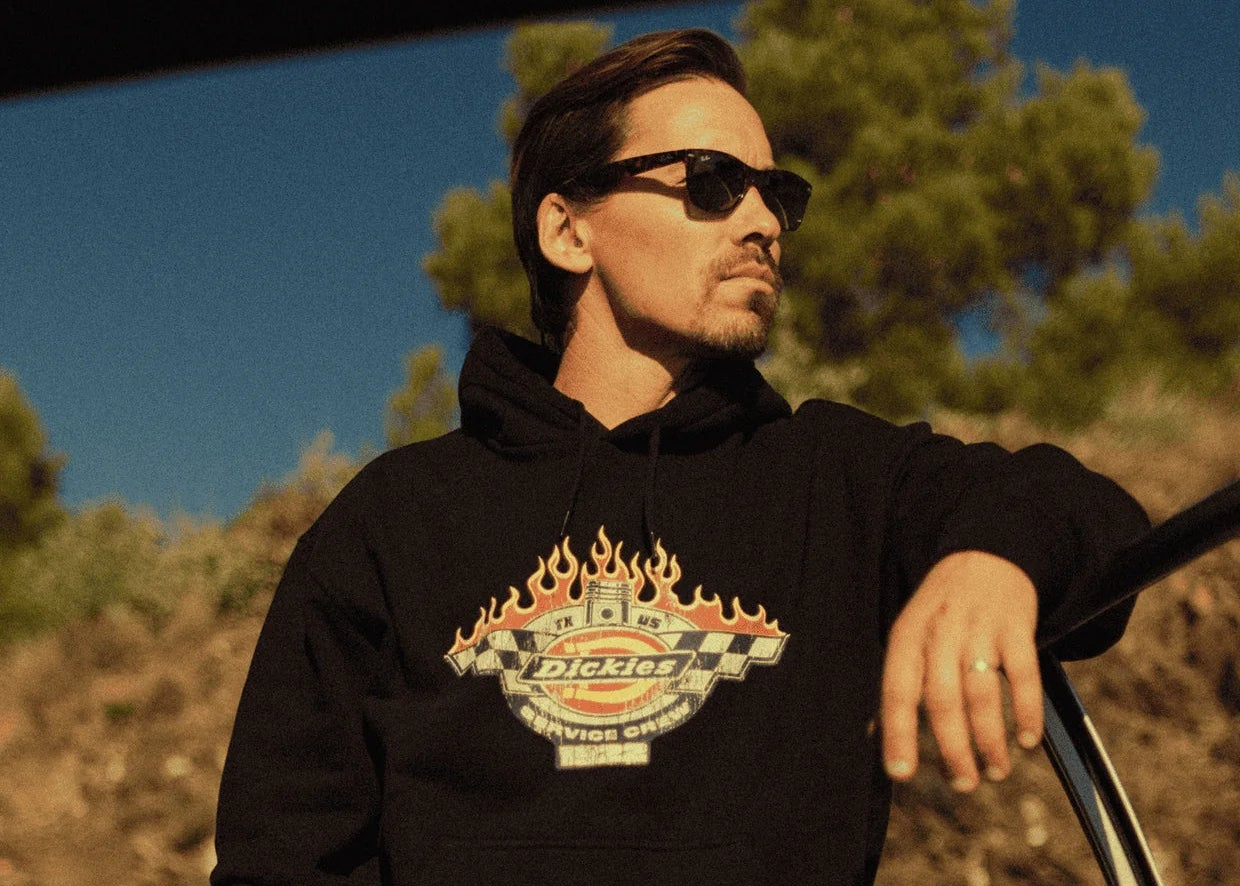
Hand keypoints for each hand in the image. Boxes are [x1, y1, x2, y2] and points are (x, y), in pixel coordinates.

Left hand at [880, 550, 1042, 790]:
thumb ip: (899, 682)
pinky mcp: (1017, 627)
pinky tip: (1027, 739)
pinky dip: (1027, 711)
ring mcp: (980, 628)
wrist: (985, 555)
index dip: (896, 732)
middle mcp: (940, 632)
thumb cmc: (941, 608)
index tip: (901, 773)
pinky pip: (1024, 674)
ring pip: (982, 693)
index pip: (897, 689)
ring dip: (990, 740)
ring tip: (996, 770)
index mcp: (907, 636)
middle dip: (953, 749)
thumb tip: (874, 734)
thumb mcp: (910, 634)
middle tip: (963, 784)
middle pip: (942, 698)